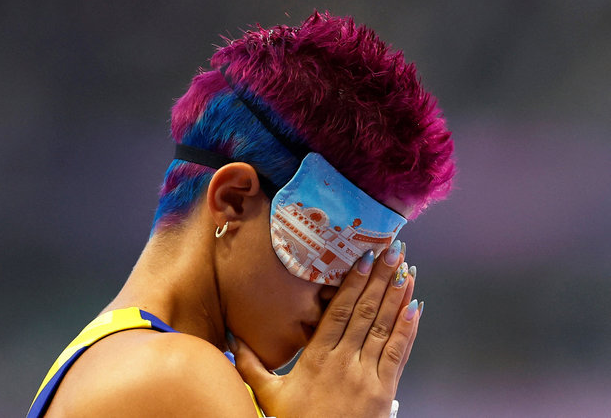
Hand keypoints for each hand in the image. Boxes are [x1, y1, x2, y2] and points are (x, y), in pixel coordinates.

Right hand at [231, 243, 421, 417]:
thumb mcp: (268, 396)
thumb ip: (250, 365)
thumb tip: (232, 340)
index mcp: (317, 358)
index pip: (338, 312)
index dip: (354, 284)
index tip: (365, 259)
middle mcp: (344, 362)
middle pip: (364, 312)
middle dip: (381, 278)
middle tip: (392, 250)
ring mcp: (366, 375)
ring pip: (384, 328)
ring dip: (397, 296)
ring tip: (406, 269)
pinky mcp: (383, 390)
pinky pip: (398, 354)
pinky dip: (408, 329)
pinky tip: (415, 308)